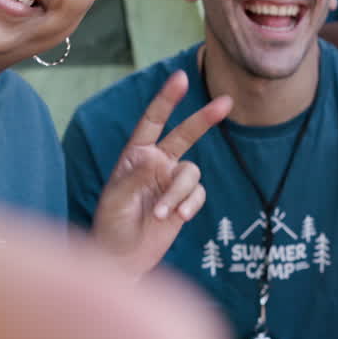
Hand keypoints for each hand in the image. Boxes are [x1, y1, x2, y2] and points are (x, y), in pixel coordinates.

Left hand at [92, 70, 232, 275]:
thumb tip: (157, 159)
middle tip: (226, 103)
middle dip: (204, 119)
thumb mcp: (116, 200)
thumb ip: (135, 178)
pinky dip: (189, 204)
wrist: (122, 260)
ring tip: (164, 214)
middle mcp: (157, 163)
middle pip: (185, 134)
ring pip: (192, 173)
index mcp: (135, 155)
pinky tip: (176, 218)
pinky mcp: (185, 202)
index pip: (153, 121)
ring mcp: (172, 182)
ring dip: (179, 193)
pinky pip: (198, 194)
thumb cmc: (110, 226)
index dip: (167, 99)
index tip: (181, 78)